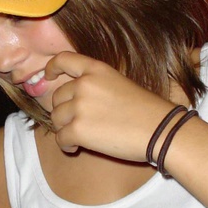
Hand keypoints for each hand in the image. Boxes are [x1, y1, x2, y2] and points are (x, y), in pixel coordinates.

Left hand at [46, 52, 173, 159]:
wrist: (159, 130)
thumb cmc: (145, 110)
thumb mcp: (119, 84)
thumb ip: (95, 86)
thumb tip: (74, 100)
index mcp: (96, 70)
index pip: (64, 60)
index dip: (52, 68)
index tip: (48, 76)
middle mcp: (84, 85)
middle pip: (57, 97)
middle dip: (64, 111)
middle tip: (78, 123)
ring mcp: (79, 106)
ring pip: (56, 119)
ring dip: (65, 129)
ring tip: (80, 137)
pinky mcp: (77, 129)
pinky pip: (60, 138)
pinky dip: (66, 145)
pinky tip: (77, 148)